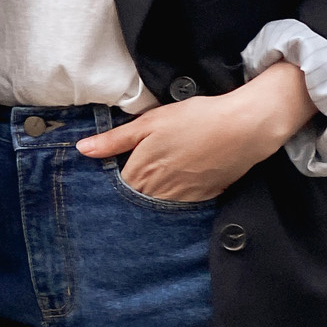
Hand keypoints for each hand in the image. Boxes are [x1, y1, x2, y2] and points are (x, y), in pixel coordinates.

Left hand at [74, 61, 318, 200]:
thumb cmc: (194, 119)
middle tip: (132, 182)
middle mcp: (158, 193)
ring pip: (157, 206)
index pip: (115, 189)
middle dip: (130, 195)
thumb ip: (114, 140)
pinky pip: (181, 206)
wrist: (243, 128)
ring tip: (155, 184)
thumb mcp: (149, 123)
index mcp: (141, 173)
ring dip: (151, 200)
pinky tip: (178, 185)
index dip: (111, 183)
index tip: (110, 175)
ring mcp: (182, 199)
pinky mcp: (203, 199)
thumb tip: (83, 149)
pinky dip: (175, 199)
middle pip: (135, 202)